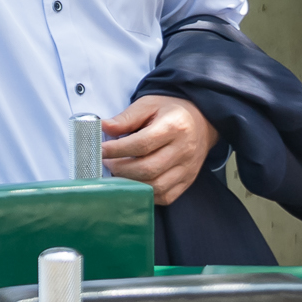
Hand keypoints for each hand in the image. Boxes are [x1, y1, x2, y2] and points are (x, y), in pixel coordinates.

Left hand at [99, 94, 218, 204]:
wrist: (202, 121)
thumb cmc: (171, 111)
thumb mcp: (149, 105)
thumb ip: (126, 118)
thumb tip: (103, 128)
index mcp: (174, 126)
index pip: (142, 144)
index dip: (117, 150)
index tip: (100, 150)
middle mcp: (184, 150)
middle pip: (148, 168)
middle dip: (121, 169)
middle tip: (107, 163)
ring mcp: (187, 169)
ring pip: (156, 186)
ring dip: (131, 184)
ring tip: (118, 173)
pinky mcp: (187, 181)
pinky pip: (165, 196)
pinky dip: (146, 194)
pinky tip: (135, 183)